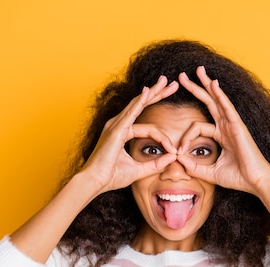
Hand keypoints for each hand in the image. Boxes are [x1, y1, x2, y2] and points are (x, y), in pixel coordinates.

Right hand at [80, 76, 178, 194]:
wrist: (94, 182)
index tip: (174, 150)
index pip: (148, 128)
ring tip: (166, 82)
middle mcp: (118, 125)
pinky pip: (131, 113)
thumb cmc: (111, 177)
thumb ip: (156, 164)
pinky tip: (149, 92)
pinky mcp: (116, 130)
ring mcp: (116, 125)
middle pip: (142, 105)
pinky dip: (140, 102)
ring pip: (138, 104)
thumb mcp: (139, 170)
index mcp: (122, 132)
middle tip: (171, 84)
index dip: (164, 138)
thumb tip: (173, 157)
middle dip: (158, 94)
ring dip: (153, 92)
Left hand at [176, 67, 269, 195]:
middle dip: (195, 88)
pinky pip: (227, 108)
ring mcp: (232, 125)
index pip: (197, 127)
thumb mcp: (211, 173)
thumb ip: (194, 167)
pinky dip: (220, 95)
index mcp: (221, 135)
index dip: (185, 138)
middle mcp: (226, 126)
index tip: (178, 151)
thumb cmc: (238, 178)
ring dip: (206, 84)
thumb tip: (178, 160)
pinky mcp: (238, 126)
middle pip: (208, 102)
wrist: (256, 182)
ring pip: (217, 100)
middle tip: (181, 76)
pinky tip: (213, 84)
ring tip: (197, 70)